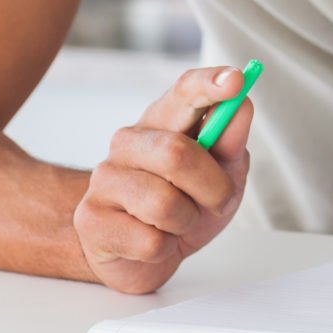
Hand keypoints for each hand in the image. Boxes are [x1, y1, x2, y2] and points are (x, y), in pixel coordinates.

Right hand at [74, 65, 254, 293]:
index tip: (236, 81)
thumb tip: (242, 105)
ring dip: (187, 221)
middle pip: (176, 153)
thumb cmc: (186, 203)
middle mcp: (128, 142)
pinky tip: (154, 241)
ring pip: (163, 203)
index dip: (209, 84)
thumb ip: (231, 140)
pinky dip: (165, 248)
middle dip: (212, 186)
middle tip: (218, 201)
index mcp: (163, 121)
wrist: (142, 252)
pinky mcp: (90, 219)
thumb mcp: (222, 173)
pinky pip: (149, 241)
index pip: (183, 91)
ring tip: (180, 221)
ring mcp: (104, 179)